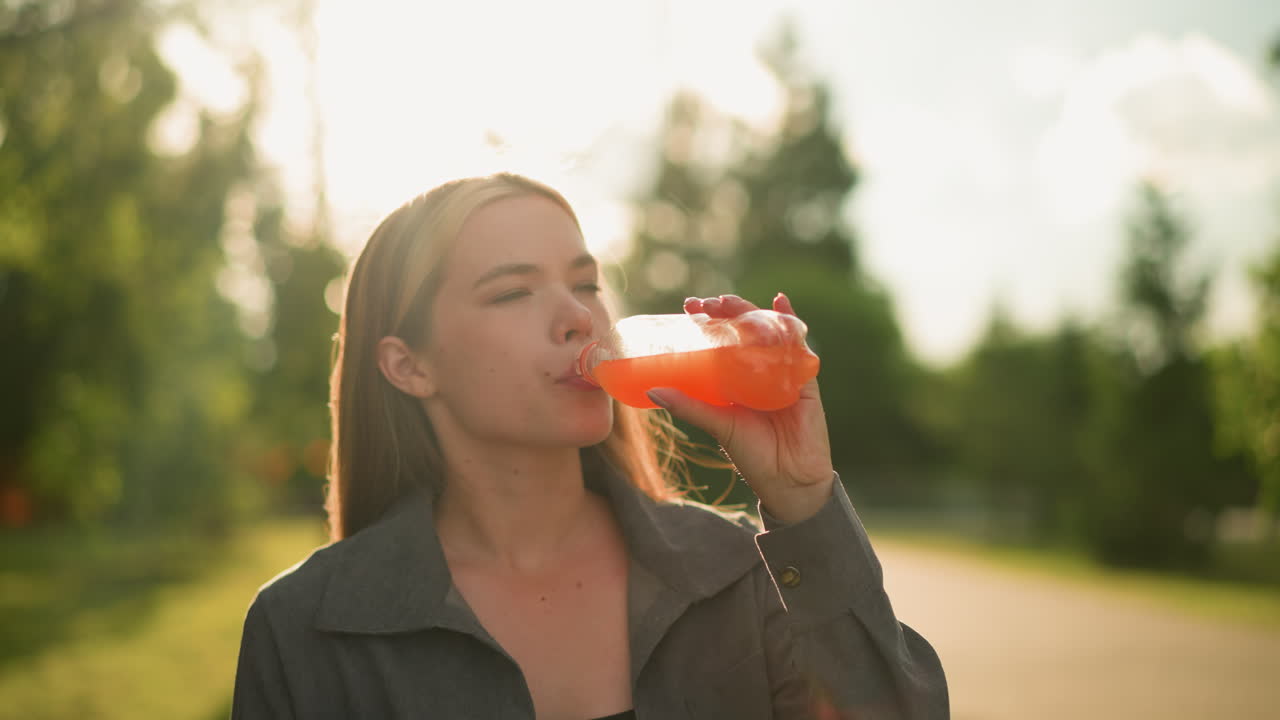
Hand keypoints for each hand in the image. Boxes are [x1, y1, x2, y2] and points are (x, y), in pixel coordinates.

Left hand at [646, 293, 834, 524]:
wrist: (790, 481)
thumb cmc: (752, 456)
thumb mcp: (717, 425)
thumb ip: (690, 407)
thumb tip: (652, 390)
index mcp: (736, 380)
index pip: (721, 342)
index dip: (708, 322)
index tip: (689, 307)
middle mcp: (759, 371)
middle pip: (744, 331)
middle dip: (726, 312)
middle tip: (706, 303)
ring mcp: (782, 372)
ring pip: (768, 332)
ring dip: (751, 311)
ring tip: (730, 302)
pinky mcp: (804, 379)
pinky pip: (798, 345)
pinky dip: (789, 320)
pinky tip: (779, 303)